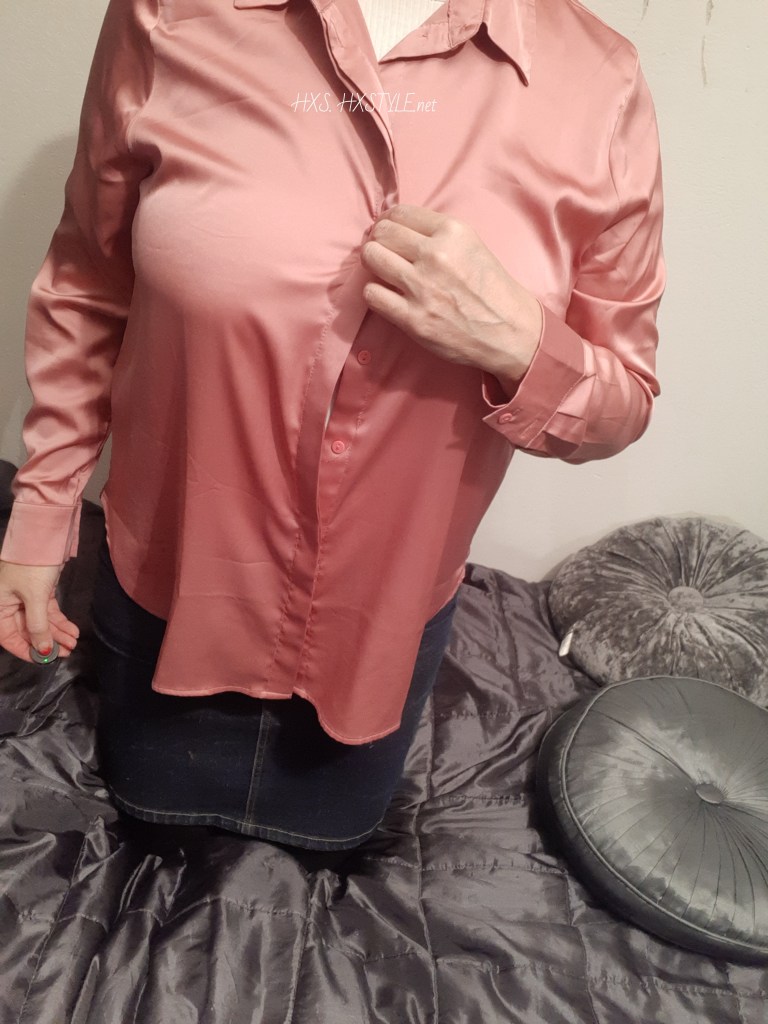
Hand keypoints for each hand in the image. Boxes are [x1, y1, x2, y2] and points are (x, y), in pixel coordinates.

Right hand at [0, 560, 79, 662]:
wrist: (45, 534)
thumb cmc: (32, 565)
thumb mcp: (34, 597)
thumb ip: (38, 626)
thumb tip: (42, 651)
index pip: (8, 636)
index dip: (25, 650)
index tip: (43, 660)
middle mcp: (8, 602)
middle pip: (26, 630)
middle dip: (47, 642)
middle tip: (66, 652)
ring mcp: (25, 596)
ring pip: (40, 621)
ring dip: (57, 633)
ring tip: (73, 643)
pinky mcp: (40, 590)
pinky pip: (48, 611)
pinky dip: (60, 621)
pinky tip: (73, 630)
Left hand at [360, 204, 542, 389]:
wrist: (509, 331)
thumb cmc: (490, 288)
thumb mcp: (471, 245)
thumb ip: (436, 234)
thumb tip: (395, 228)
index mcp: (451, 232)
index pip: (398, 213)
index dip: (387, 223)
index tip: (388, 235)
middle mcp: (435, 255)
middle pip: (381, 234)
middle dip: (378, 242)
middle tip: (384, 254)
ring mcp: (422, 287)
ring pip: (372, 258)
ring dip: (373, 265)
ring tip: (384, 274)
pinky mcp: (413, 318)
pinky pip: (372, 295)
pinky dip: (375, 294)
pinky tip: (388, 297)